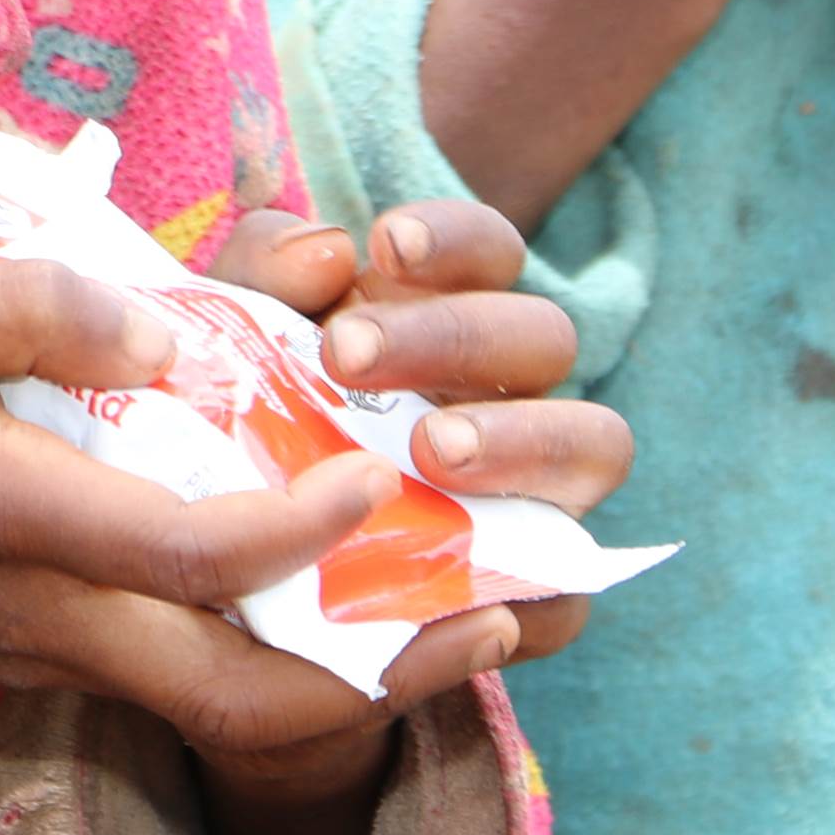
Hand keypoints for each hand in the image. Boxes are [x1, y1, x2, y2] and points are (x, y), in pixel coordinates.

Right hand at [0, 259, 413, 756]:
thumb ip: (31, 304)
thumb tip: (169, 330)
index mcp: (8, 519)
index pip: (193, 555)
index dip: (308, 528)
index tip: (386, 469)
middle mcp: (39, 613)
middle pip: (236, 692)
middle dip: (380, 666)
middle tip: (497, 607)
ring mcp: (39, 649)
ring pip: (217, 702)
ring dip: (346, 668)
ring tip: (462, 607)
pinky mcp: (35, 653)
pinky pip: (177, 677)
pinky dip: (275, 651)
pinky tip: (342, 584)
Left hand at [186, 200, 634, 834]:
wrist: (250, 577)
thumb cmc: (261, 430)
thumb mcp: (238, 342)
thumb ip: (264, 275)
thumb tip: (324, 252)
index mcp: (454, 313)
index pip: (492, 249)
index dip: (455, 236)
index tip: (383, 244)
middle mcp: (516, 390)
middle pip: (543, 335)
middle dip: (453, 335)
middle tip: (347, 353)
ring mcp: (545, 490)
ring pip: (596, 443)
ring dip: (520, 439)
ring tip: (428, 449)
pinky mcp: (542, 596)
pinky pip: (568, 597)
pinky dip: (528, 590)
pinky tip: (457, 581)